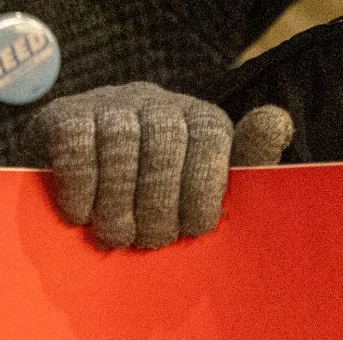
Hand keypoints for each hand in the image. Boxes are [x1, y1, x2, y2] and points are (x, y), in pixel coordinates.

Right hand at [32, 82, 295, 248]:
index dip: (203, 188)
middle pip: (165, 137)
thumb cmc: (154, 199)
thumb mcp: (201, 190)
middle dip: (158, 202)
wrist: (77, 185)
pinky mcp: (63, 113)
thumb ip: (244, 164)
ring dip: (117, 200)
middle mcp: (155, 101)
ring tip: (114, 236)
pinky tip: (81, 214)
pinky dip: (82, 185)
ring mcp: (107, 103)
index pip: (211, 134)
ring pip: (120, 138)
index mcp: (196, 118)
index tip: (192, 228)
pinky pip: (76, 140)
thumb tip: (279, 120)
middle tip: (148, 241)